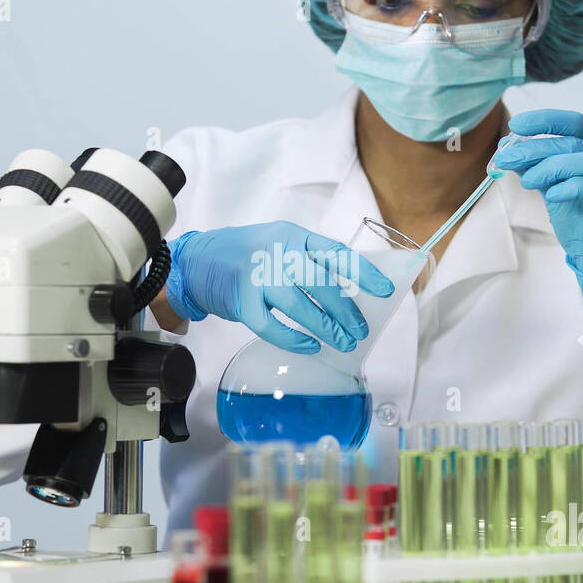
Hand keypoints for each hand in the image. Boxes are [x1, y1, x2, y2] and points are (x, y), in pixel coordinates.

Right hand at [165, 221, 394, 353]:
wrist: (196, 261)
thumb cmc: (247, 256)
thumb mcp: (280, 246)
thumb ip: (309, 261)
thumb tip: (349, 292)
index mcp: (293, 236)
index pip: (336, 253)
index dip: (364, 272)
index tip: (386, 291)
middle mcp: (276, 252)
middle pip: (321, 282)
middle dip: (346, 310)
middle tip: (360, 330)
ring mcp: (257, 276)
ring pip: (300, 305)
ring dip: (326, 327)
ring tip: (342, 343)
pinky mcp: (241, 300)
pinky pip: (272, 325)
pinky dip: (293, 339)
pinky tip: (310, 346)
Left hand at [492, 109, 582, 307]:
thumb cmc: (579, 215)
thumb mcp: (551, 185)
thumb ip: (535, 166)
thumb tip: (506, 149)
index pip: (573, 122)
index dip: (544, 120)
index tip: (515, 124)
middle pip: (571, 142)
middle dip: (534, 148)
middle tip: (507, 158)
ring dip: (548, 168)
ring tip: (527, 182)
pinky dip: (568, 188)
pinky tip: (552, 196)